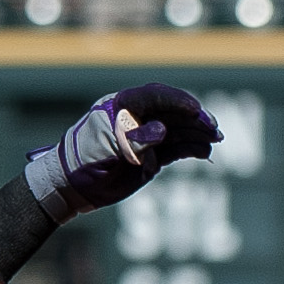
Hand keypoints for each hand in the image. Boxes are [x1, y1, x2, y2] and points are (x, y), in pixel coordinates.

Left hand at [25, 84, 221, 223]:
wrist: (70, 186)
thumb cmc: (82, 161)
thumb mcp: (106, 147)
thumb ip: (135, 138)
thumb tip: (162, 130)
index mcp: (121, 106)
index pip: (154, 96)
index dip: (176, 101)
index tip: (193, 109)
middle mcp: (137, 118)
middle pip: (172, 112)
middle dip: (194, 119)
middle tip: (212, 128)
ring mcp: (146, 137)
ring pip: (178, 130)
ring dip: (197, 134)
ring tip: (214, 140)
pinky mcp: (151, 155)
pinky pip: (176, 148)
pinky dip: (191, 149)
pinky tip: (204, 152)